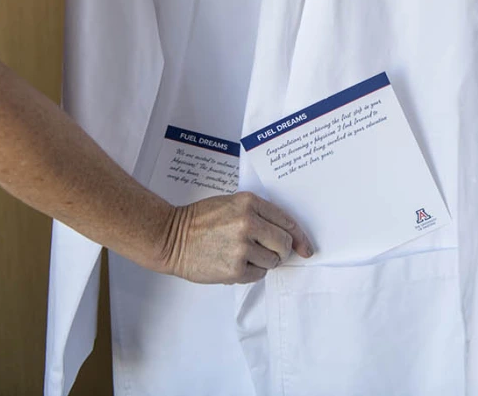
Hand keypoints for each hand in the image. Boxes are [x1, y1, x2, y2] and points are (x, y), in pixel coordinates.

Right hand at [164, 192, 314, 283]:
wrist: (171, 238)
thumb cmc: (200, 221)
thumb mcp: (231, 204)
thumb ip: (258, 214)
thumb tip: (287, 235)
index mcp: (249, 203)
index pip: (287, 221)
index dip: (299, 237)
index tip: (306, 248)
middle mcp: (248, 223)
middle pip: (284, 243)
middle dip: (280, 250)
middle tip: (268, 252)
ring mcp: (242, 247)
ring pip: (273, 260)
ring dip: (264, 261)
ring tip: (243, 255)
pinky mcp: (235, 269)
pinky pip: (258, 274)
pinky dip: (251, 272)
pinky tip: (235, 264)